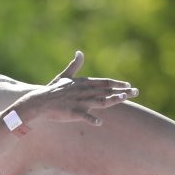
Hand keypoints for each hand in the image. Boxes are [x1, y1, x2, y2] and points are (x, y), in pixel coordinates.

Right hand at [15, 51, 138, 126]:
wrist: (39, 101)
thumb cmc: (52, 90)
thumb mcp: (64, 77)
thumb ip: (74, 65)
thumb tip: (79, 52)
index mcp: (83, 83)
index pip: (104, 82)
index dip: (117, 83)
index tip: (128, 85)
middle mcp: (83, 91)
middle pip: (106, 91)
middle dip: (122, 91)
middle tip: (136, 92)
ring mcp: (78, 102)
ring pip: (98, 101)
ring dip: (111, 100)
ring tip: (123, 99)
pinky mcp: (72, 112)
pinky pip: (84, 116)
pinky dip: (91, 119)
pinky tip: (100, 122)